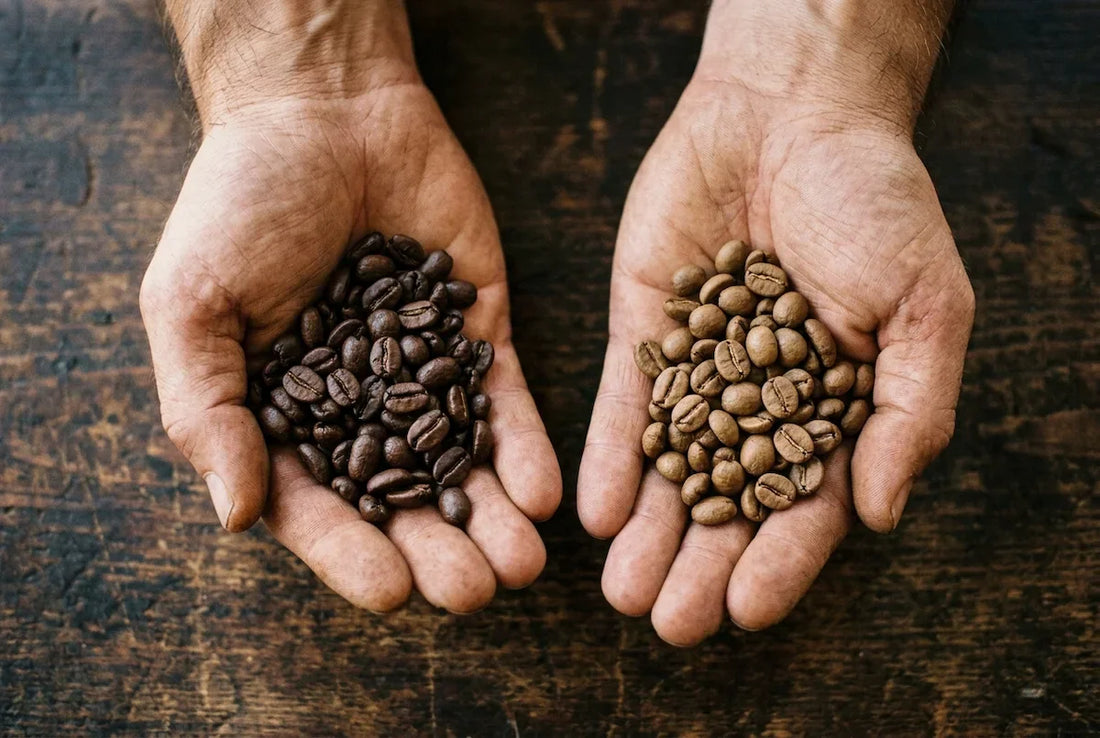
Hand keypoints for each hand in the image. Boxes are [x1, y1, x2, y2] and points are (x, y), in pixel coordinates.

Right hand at [140, 3, 560, 612]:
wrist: (325, 111)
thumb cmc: (239, 205)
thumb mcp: (192, 301)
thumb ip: (203, 407)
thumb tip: (233, 513)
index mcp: (283, 418)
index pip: (315, 507)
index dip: (349, 553)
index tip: (392, 591)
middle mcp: (358, 412)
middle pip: (402, 500)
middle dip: (439, 549)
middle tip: (475, 591)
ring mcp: (424, 377)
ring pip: (462, 465)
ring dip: (494, 518)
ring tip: (525, 562)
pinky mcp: (479, 336)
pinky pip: (506, 401)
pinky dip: (525, 447)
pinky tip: (544, 493)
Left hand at [578, 0, 973, 641]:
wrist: (790, 114)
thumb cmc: (876, 202)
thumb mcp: (925, 303)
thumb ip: (908, 409)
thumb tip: (879, 515)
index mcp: (834, 409)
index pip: (807, 504)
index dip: (780, 560)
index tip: (749, 610)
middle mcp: (760, 405)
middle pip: (728, 503)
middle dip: (700, 565)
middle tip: (670, 623)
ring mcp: (697, 373)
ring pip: (670, 469)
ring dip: (647, 532)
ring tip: (622, 590)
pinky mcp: (642, 337)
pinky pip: (623, 407)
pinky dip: (609, 457)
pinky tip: (594, 511)